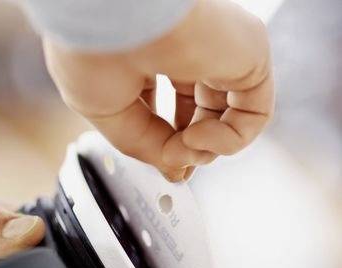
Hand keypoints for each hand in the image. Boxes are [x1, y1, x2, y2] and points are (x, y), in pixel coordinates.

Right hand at [43, 0, 273, 180]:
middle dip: (190, 147)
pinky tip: (196, 138)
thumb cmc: (90, 51)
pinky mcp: (248, 55)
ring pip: (233, 115)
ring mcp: (220, 52)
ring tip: (181, 148)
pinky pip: (254, 113)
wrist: (107, 18)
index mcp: (154, 54)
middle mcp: (190, 49)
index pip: (174, 100)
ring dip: (206, 149)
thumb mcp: (108, 113)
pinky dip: (228, 141)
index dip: (171, 137)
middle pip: (205, 110)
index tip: (165, 162)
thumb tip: (176, 171)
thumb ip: (145, 145)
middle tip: (176, 163)